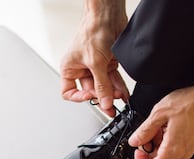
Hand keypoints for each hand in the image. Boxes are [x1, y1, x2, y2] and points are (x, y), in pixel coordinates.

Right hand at [60, 0, 128, 116]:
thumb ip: (102, 85)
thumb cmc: (93, 31)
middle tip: (110, 108)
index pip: (69, 92)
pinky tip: (124, 93)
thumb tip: (105, 102)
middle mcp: (82, 68)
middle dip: (102, 98)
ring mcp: (96, 66)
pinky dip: (119, 86)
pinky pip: (113, 79)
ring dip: (113, 93)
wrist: (108, 16)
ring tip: (120, 99)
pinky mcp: (108, 63)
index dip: (80, 98)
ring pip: (104, 86)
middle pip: (91, 91)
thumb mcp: (96, 63)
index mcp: (70, 68)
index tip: (91, 98)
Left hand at [128, 70, 193, 158]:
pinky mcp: (193, 143)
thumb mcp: (160, 113)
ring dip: (158, 142)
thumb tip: (134, 141)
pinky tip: (168, 123)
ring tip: (159, 123)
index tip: (138, 151)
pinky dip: (167, 138)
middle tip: (147, 131)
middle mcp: (182, 154)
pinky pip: (176, 147)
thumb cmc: (193, 103)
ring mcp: (189, 149)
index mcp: (173, 150)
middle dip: (149, 149)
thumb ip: (144, 130)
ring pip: (166, 154)